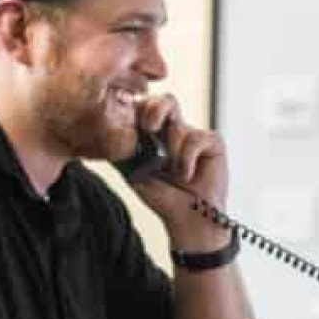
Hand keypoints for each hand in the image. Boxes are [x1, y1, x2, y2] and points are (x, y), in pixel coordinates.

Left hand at [128, 94, 229, 250]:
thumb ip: (124, 150)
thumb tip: (106, 132)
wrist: (187, 218)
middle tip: (149, 126)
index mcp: (152, 134)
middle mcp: (173, 130)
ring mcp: (193, 134)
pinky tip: (187, 175)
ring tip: (173, 170)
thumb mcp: (134, 172)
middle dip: (154, 109)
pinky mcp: (212, 141)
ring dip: (171, 148)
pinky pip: (196, 138)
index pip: (144, 108)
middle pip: (163, 101)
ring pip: (178, 123)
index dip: (136, 109)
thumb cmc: (161, 197)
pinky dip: (187, 159)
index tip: (129, 120)